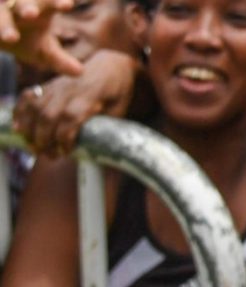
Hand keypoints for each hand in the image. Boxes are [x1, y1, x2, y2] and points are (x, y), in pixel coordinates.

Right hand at [0, 0, 81, 75]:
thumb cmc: (25, 39)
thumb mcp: (43, 51)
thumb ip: (61, 60)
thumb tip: (80, 72)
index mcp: (40, 9)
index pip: (51, 3)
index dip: (58, 3)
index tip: (67, 5)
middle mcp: (19, 7)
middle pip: (23, 4)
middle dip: (27, 7)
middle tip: (32, 14)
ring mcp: (1, 14)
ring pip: (1, 16)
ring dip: (5, 26)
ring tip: (12, 38)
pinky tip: (2, 41)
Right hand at [13, 49, 138, 154]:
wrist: (110, 65)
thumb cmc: (117, 91)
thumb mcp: (119, 109)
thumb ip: (107, 126)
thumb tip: (98, 150)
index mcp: (90, 96)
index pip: (71, 117)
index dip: (64, 137)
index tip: (65, 152)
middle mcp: (69, 89)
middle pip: (48, 114)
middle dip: (44, 139)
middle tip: (49, 156)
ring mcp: (56, 86)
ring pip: (35, 107)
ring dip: (31, 130)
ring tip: (34, 147)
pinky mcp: (48, 85)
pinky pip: (28, 97)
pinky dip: (21, 112)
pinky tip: (19, 128)